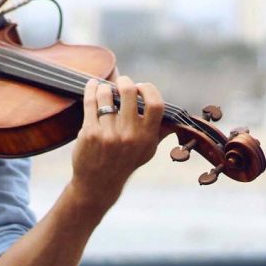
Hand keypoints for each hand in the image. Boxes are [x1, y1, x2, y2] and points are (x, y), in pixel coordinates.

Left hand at [70, 76, 164, 208]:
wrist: (98, 184)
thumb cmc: (125, 163)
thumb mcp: (147, 151)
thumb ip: (160, 132)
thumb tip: (176, 117)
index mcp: (147, 137)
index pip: (155, 104)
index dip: (148, 89)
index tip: (141, 87)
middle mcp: (129, 135)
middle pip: (128, 92)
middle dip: (124, 81)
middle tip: (122, 82)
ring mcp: (108, 134)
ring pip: (106, 95)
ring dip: (105, 87)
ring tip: (104, 89)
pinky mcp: (89, 133)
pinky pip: (90, 102)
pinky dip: (90, 89)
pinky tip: (92, 86)